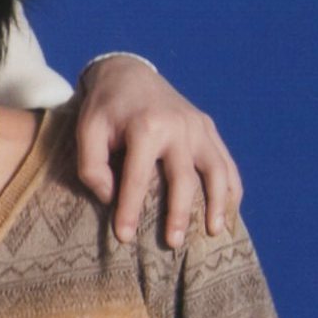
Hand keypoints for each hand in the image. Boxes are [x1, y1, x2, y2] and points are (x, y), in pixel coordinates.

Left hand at [75, 55, 241, 247]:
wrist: (128, 74)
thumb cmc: (104, 108)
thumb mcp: (86, 130)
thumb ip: (91, 165)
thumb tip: (110, 198)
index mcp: (145, 127)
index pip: (138, 179)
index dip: (131, 210)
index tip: (124, 237)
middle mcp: (177, 127)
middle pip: (183, 179)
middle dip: (179, 214)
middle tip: (173, 243)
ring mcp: (197, 126)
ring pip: (216, 171)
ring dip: (217, 204)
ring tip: (213, 232)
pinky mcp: (208, 126)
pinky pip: (226, 161)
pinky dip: (231, 187)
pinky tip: (229, 210)